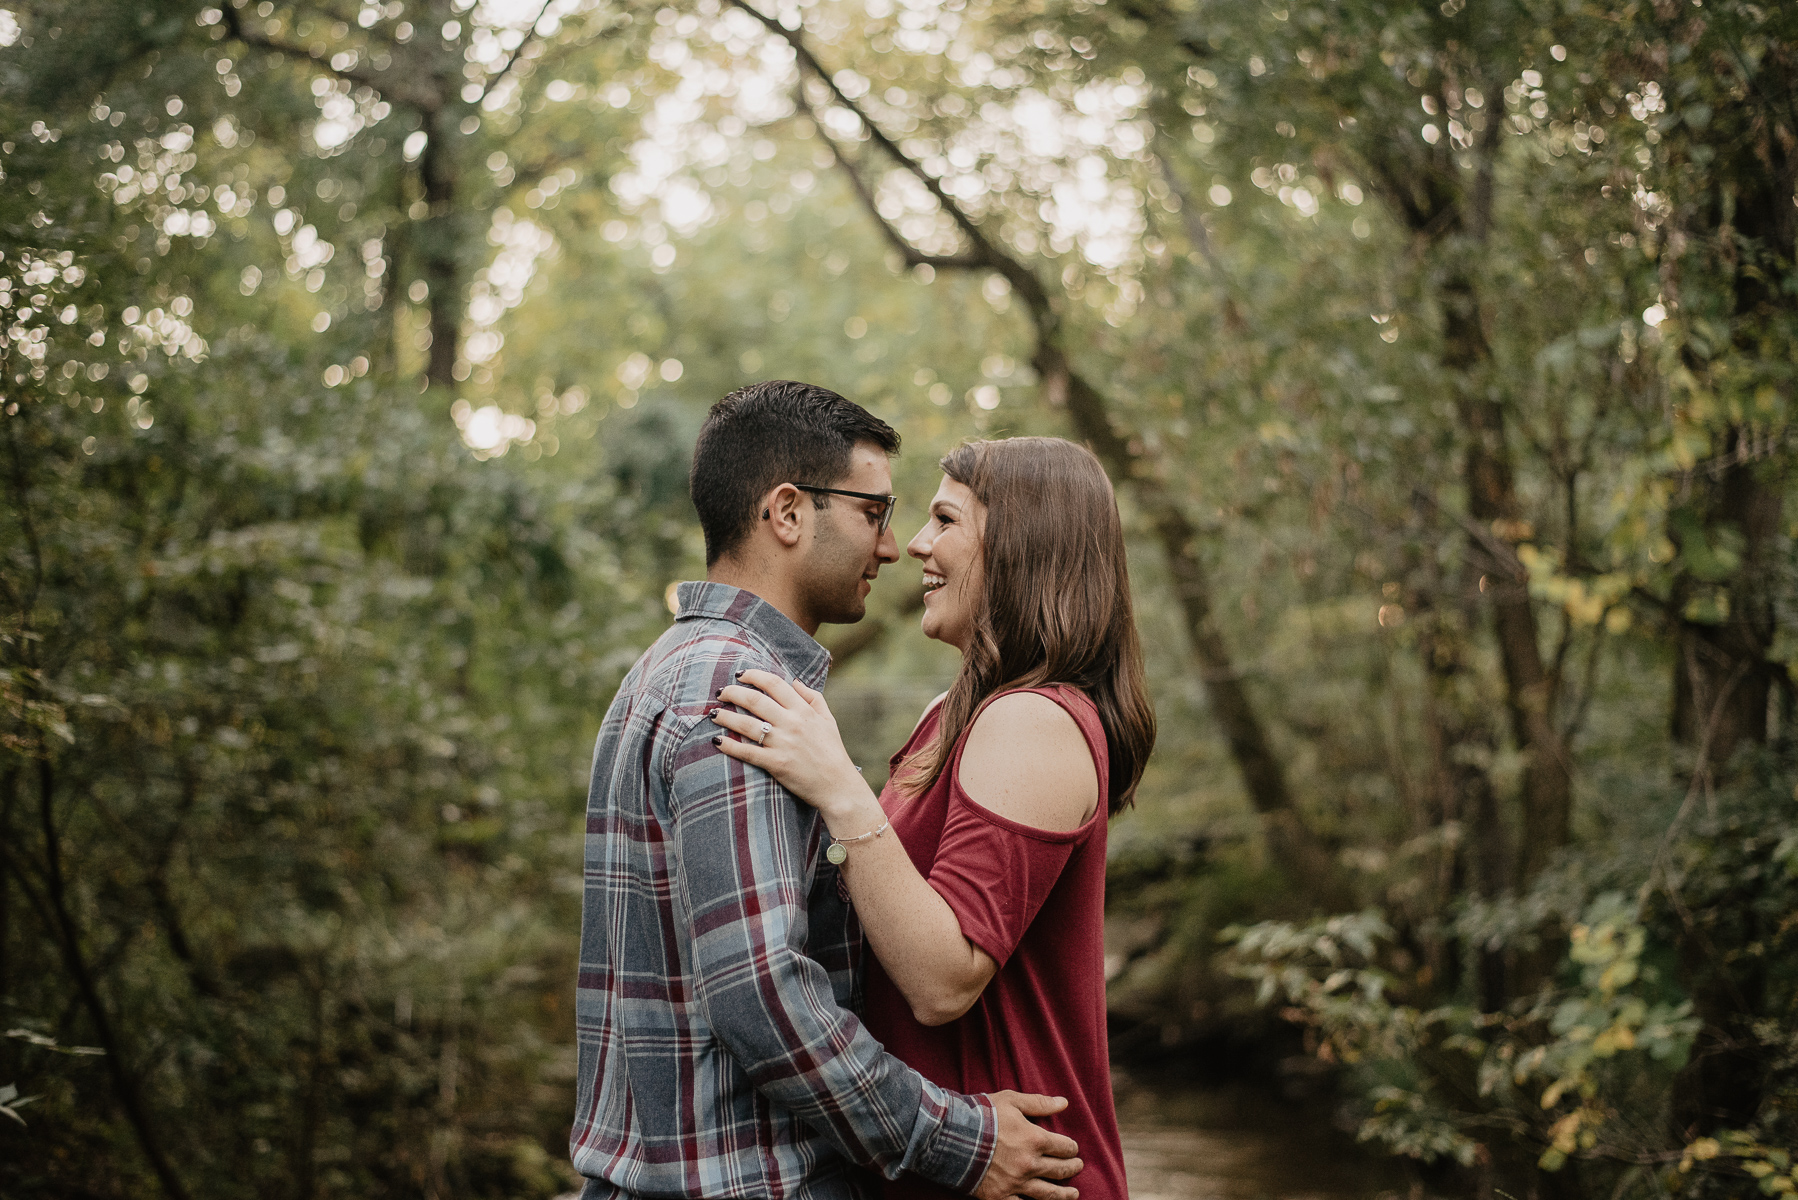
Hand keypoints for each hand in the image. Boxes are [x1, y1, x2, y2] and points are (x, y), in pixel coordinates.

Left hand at [711, 670, 867, 817]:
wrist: (838, 786)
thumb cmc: (833, 752)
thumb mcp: (828, 720)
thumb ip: (813, 697)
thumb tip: (795, 681)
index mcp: (804, 710)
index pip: (774, 684)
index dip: (754, 675)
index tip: (741, 674)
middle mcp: (792, 723)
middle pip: (755, 700)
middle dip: (733, 693)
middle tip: (721, 693)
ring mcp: (783, 744)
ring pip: (747, 724)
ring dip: (726, 717)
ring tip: (713, 714)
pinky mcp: (776, 764)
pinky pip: (747, 752)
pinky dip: (730, 745)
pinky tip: (717, 740)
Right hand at [972, 1092, 1081, 1199]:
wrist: (950, 1136)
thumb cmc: (981, 1115)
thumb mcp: (1011, 1101)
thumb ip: (1039, 1103)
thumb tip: (1064, 1102)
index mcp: (1035, 1140)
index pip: (1064, 1147)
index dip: (1071, 1147)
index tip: (1073, 1148)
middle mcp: (1030, 1164)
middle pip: (1060, 1170)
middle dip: (1072, 1168)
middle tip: (1078, 1167)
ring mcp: (1016, 1183)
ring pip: (1048, 1194)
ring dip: (1064, 1194)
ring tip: (1074, 1194)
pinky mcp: (1000, 1197)